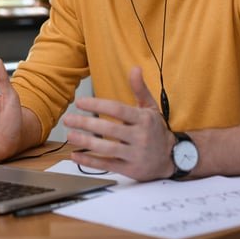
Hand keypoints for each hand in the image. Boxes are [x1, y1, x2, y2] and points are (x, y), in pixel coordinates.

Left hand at [63, 66, 174, 180]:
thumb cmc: (156, 129)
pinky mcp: (131, 170)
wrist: (172, 157)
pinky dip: (90, 162)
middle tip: (67, 119)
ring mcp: (136, 155)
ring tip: (69, 135)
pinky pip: (108, 165)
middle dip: (86, 123)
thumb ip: (140, 89)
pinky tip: (75, 156)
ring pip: (107, 149)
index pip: (117, 109)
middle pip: (109, 129)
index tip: (80, 102)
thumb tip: (135, 68)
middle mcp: (140, 137)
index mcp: (143, 119)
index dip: (97, 105)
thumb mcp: (151, 108)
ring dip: (86, 142)